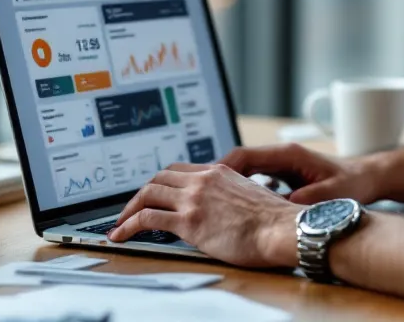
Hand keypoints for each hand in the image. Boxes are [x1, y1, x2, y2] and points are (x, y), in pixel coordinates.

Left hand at [108, 163, 304, 267]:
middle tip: (132, 209)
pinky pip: (147, 218)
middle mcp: (203, 179)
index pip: (180, 170)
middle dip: (141, 194)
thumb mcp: (252, 197)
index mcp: (219, 172)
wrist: (283, 229)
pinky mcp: (189, 221)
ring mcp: (194, 199)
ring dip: (129, 209)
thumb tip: (227, 209)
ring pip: (148, 193)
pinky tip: (122, 234)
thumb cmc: (276, 221)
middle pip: (159, 178)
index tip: (154, 194)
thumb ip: (233, 197)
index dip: (162, 183)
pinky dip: (129, 225)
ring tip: (120, 224)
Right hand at [220, 144, 380, 204]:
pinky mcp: (282, 174)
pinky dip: (240, 190)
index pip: (245, 156)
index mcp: (288, 154)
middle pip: (238, 161)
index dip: (223, 170)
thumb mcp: (332, 192)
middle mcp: (280, 155)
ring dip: (226, 184)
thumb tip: (288, 204)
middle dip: (216, 177)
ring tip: (208, 203)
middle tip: (198, 195)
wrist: (367, 178)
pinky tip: (231, 207)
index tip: (206, 184)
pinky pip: (252, 178)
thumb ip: (310, 197)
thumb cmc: (352, 183)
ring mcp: (280, 163)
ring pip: (243, 170)